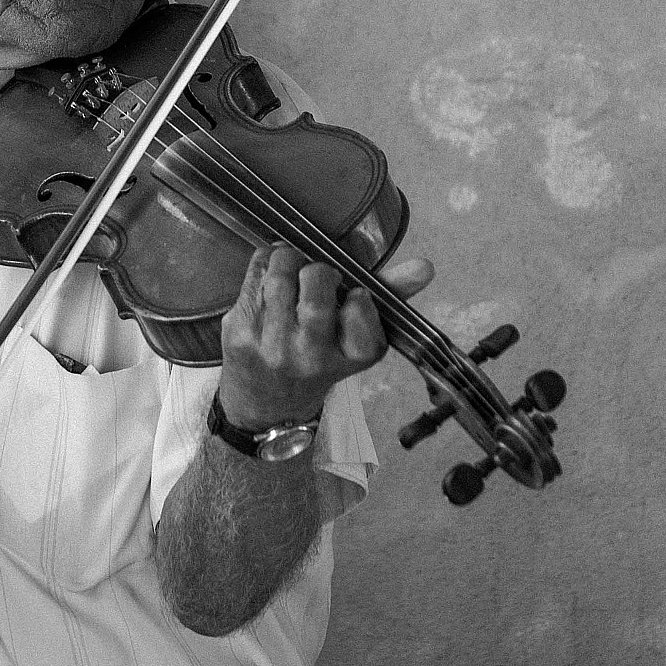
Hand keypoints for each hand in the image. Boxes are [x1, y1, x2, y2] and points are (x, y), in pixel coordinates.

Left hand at [216, 245, 434, 432]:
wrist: (265, 405)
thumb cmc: (317, 359)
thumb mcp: (357, 336)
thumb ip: (390, 295)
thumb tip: (426, 266)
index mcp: (351, 357)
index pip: (362, 303)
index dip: (355, 293)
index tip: (349, 301)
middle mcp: (312, 356)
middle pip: (317, 280)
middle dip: (318, 270)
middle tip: (316, 278)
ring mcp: (272, 346)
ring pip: (281, 272)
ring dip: (287, 260)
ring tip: (291, 272)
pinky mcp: (239, 334)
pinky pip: (254, 275)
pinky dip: (263, 266)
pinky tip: (267, 281)